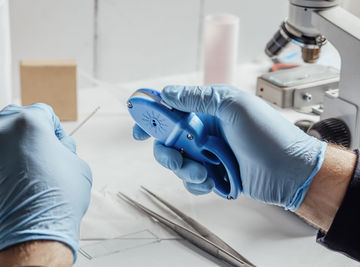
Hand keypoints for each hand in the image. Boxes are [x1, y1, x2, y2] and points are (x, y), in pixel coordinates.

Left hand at [0, 103, 91, 260]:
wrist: (32, 233)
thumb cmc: (55, 202)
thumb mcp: (77, 164)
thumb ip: (65, 146)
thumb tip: (57, 144)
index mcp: (29, 122)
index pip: (43, 112)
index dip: (55, 129)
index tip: (55, 141)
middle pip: (15, 118)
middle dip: (29, 132)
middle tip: (39, 152)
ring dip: (7, 144)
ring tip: (20, 165)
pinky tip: (4, 176)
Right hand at [133, 85, 326, 210]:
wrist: (291, 172)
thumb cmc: (269, 136)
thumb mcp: (234, 107)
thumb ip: (198, 98)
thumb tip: (168, 93)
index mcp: (209, 109)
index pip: (171, 108)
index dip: (152, 117)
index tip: (139, 129)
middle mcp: (205, 130)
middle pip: (168, 140)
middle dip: (167, 152)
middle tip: (178, 158)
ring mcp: (208, 153)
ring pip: (177, 162)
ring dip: (186, 170)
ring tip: (205, 173)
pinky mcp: (213, 173)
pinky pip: (191, 180)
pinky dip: (197, 182)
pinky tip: (213, 181)